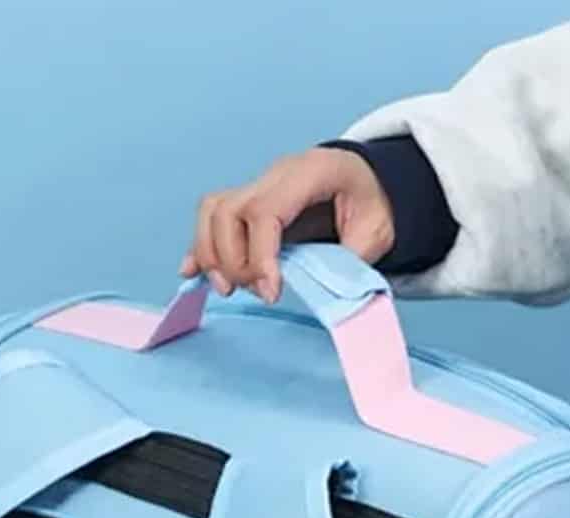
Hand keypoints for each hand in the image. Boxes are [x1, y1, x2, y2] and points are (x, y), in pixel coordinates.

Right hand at [180, 147, 394, 303]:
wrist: (370, 183)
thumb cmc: (372, 204)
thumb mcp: (376, 232)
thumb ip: (348, 260)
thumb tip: (319, 290)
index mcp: (308, 173)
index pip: (263, 211)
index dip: (260, 257)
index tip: (271, 292)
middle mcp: (275, 175)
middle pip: (228, 210)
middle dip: (233, 260)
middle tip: (258, 292)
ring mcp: (257, 187)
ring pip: (212, 212)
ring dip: (210, 256)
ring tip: (228, 289)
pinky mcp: (247, 204)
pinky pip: (211, 220)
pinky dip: (200, 249)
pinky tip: (193, 274)